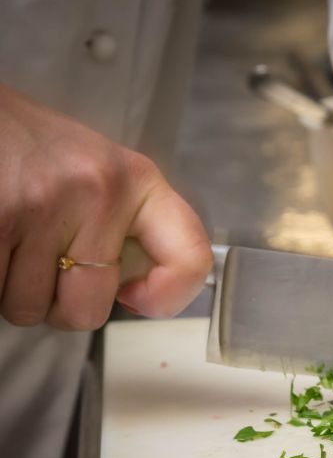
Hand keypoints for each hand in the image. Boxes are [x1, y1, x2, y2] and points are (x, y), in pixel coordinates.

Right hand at [0, 84, 211, 329]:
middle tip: (44, 264)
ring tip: (9, 237)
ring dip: (12, 290)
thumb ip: (127, 226)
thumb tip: (140, 292)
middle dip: (59, 305)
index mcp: (137, 181)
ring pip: (29, 309)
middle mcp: (98, 193)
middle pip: (88, 311)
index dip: (168, 298)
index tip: (137, 298)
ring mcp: (42, 207)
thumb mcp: (97, 171)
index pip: (190, 258)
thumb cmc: (29, 146)